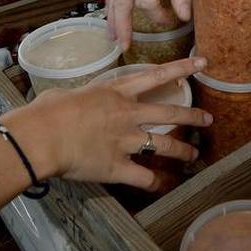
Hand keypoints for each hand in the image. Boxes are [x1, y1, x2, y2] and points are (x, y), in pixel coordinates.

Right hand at [8, 57, 211, 190]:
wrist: (43, 136)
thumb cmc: (47, 112)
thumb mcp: (64, 94)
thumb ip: (75, 98)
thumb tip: (64, 100)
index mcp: (115, 93)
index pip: (156, 75)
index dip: (181, 69)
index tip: (202, 64)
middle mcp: (127, 115)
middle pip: (169, 114)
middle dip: (192, 116)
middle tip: (207, 119)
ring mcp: (126, 141)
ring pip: (165, 145)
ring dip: (183, 151)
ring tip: (194, 155)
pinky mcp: (118, 167)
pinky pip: (144, 177)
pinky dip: (155, 183)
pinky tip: (160, 185)